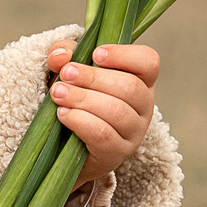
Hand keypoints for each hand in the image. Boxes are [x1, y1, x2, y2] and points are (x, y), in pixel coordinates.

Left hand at [46, 41, 159, 185]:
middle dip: (93, 78)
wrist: (67, 146)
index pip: (148, 62)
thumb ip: (64, 54)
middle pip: (130, 87)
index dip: (124, 55)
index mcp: (140, 80)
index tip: (95, 54)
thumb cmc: (76, 99)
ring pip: (116, 111)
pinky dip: (80, 121)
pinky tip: (63, 114)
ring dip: (83, 99)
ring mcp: (134, 131)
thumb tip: (61, 55)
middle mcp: (144, 106)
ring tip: (58, 94)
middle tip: (66, 74)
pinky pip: (103, 135)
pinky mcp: (118, 152)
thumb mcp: (69, 70)